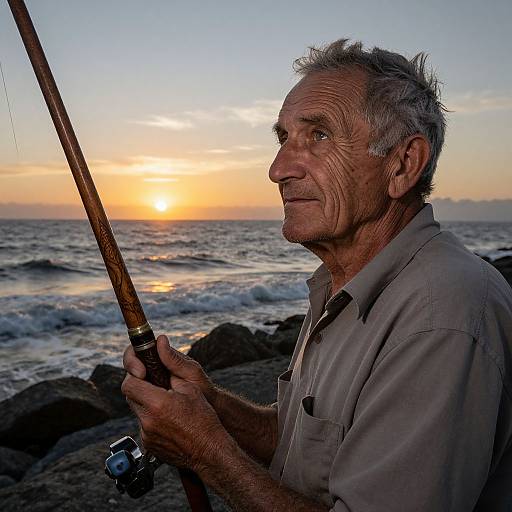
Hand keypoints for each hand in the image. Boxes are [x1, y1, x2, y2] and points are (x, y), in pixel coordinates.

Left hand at [121, 337, 228, 470]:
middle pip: (130, 396)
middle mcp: (147, 421)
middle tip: (154, 382)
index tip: (143, 370)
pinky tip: (168, 418)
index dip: (134, 374)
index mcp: (157, 404)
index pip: (129, 383)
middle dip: (139, 386)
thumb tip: (160, 344)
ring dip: (146, 402)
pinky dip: (151, 418)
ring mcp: (146, 435)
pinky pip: (143, 426)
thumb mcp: (190, 386)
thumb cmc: (204, 418)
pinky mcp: (148, 445)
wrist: (209, 451)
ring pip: (136, 411)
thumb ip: (170, 365)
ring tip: (165, 402)